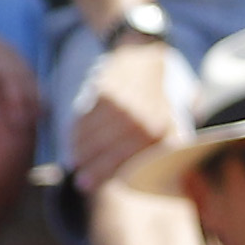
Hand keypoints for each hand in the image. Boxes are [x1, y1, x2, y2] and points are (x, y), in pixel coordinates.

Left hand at [0, 13, 45, 134]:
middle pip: (7, 72)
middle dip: (14, 96)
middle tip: (16, 122)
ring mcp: (7, 54)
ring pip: (24, 74)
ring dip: (30, 97)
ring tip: (31, 120)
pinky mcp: (18, 59)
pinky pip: (32, 75)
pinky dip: (38, 92)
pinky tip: (40, 112)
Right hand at [65, 26, 187, 193]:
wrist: (143, 59)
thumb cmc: (156, 98)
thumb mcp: (170, 121)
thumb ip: (163, 146)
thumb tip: (153, 176)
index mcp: (158, 130)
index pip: (127, 159)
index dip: (106, 174)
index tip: (91, 186)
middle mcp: (141, 118)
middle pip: (107, 150)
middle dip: (91, 167)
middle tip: (79, 182)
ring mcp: (122, 106)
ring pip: (93, 136)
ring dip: (81, 152)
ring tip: (75, 162)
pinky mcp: (105, 94)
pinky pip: (86, 120)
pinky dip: (77, 133)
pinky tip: (73, 142)